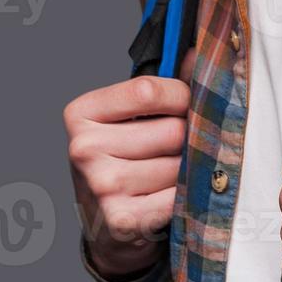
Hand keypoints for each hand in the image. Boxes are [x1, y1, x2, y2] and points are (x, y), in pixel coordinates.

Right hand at [64, 48, 194, 277]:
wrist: (106, 228)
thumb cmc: (122, 163)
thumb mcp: (130, 119)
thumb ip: (164, 86)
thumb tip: (200, 53)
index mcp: (81, 113)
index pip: (147, 90)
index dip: (181, 96)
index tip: (188, 105)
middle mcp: (83, 148)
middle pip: (170, 130)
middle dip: (188, 138)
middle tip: (180, 150)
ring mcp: (100, 185)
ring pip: (179, 165)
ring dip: (188, 170)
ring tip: (172, 176)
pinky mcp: (121, 219)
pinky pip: (178, 196)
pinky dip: (185, 197)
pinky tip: (172, 197)